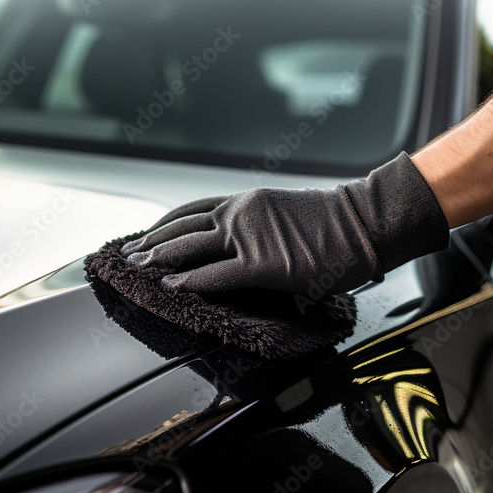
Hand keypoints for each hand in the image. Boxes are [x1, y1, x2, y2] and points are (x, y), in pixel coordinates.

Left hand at [121, 152, 449, 294]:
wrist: (364, 223)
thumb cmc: (335, 224)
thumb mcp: (286, 215)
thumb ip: (260, 228)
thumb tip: (249, 248)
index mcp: (245, 202)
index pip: (190, 210)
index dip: (163, 225)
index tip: (145, 237)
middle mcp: (239, 214)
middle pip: (181, 228)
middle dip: (150, 244)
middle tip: (128, 257)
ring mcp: (248, 237)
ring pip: (189, 249)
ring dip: (158, 261)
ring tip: (137, 272)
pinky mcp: (262, 264)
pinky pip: (214, 276)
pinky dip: (188, 283)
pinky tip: (169, 290)